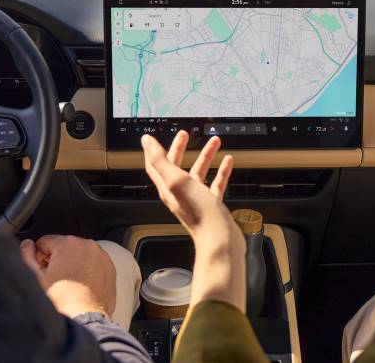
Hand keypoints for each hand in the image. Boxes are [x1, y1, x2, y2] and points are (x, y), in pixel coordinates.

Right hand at [20, 235, 116, 317]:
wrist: (84, 320)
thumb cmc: (61, 302)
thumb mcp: (36, 277)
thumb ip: (27, 255)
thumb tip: (27, 245)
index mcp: (67, 243)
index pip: (45, 242)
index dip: (39, 257)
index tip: (41, 269)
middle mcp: (87, 245)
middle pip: (64, 248)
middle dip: (57, 260)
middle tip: (54, 280)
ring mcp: (101, 256)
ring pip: (79, 255)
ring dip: (72, 265)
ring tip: (68, 286)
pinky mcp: (110, 268)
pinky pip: (93, 264)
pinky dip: (87, 272)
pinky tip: (80, 287)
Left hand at [142, 131, 246, 311]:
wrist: (219, 239)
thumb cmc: (198, 214)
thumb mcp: (176, 181)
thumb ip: (160, 160)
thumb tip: (146, 142)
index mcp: (168, 188)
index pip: (156, 165)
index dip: (154, 150)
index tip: (154, 137)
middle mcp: (180, 194)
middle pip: (177, 166)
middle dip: (181, 149)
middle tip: (185, 134)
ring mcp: (197, 200)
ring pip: (199, 173)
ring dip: (205, 156)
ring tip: (214, 142)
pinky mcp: (213, 205)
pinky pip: (216, 184)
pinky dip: (221, 171)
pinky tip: (227, 163)